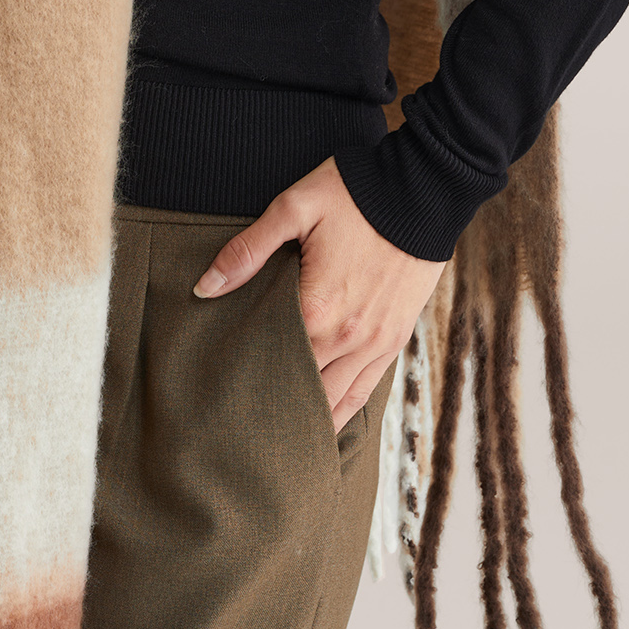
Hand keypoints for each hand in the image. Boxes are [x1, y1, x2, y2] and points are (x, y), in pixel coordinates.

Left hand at [194, 158, 444, 431]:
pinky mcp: (395, 339)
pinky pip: (366, 389)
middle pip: (302, 389)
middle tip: (238, 427)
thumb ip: (247, 250)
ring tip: (274, 440)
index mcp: (318, 308)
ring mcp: (376, 343)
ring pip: (336, 400)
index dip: (244, 377)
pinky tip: (323, 422)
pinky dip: (343, 410)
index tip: (219, 395)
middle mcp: (349, 337)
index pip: (272, 360)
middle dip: (272, 407)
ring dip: (307, 417)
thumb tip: (204, 287)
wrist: (424, 189)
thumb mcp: (294, 208)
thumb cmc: (355, 193)